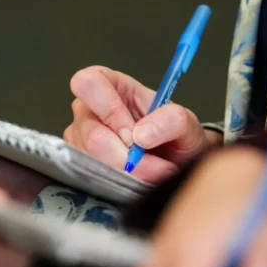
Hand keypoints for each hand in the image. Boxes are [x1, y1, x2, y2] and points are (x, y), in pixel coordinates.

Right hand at [63, 66, 221, 182]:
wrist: (176, 161)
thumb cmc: (174, 134)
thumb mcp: (185, 122)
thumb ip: (170, 120)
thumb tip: (141, 135)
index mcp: (110, 85)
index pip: (90, 83)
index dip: (110, 110)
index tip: (134, 134)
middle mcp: (88, 110)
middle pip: (92, 134)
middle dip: (126, 156)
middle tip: (154, 163)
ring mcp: (81, 139)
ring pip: (93, 161)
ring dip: (128, 173)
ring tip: (152, 171)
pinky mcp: (81, 165)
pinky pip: (93, 177)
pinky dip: (120, 183)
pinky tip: (138, 179)